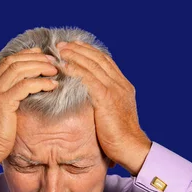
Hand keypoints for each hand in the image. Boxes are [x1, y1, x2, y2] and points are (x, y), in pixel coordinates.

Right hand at [0, 47, 58, 175]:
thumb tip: (22, 95)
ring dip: (39, 67)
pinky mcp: (2, 103)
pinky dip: (40, 83)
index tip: (41, 55)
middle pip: (13, 62)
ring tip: (54, 70)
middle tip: (52, 61)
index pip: (6, 62)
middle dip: (35, 58)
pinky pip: (25, 86)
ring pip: (19, 70)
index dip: (25, 56)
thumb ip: (6, 100)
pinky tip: (51, 85)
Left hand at [56, 40, 151, 175]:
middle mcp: (120, 84)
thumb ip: (104, 102)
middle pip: (98, 59)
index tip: (75, 46)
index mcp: (123, 86)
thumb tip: (89, 100)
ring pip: (92, 65)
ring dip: (75, 56)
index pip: (105, 62)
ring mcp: (114, 90)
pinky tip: (64, 66)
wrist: (131, 147)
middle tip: (62, 44)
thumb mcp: (114, 114)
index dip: (89, 51)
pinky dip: (76, 71)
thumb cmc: (120, 137)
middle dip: (79, 49)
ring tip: (60, 50)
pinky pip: (88, 80)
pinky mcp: (106, 99)